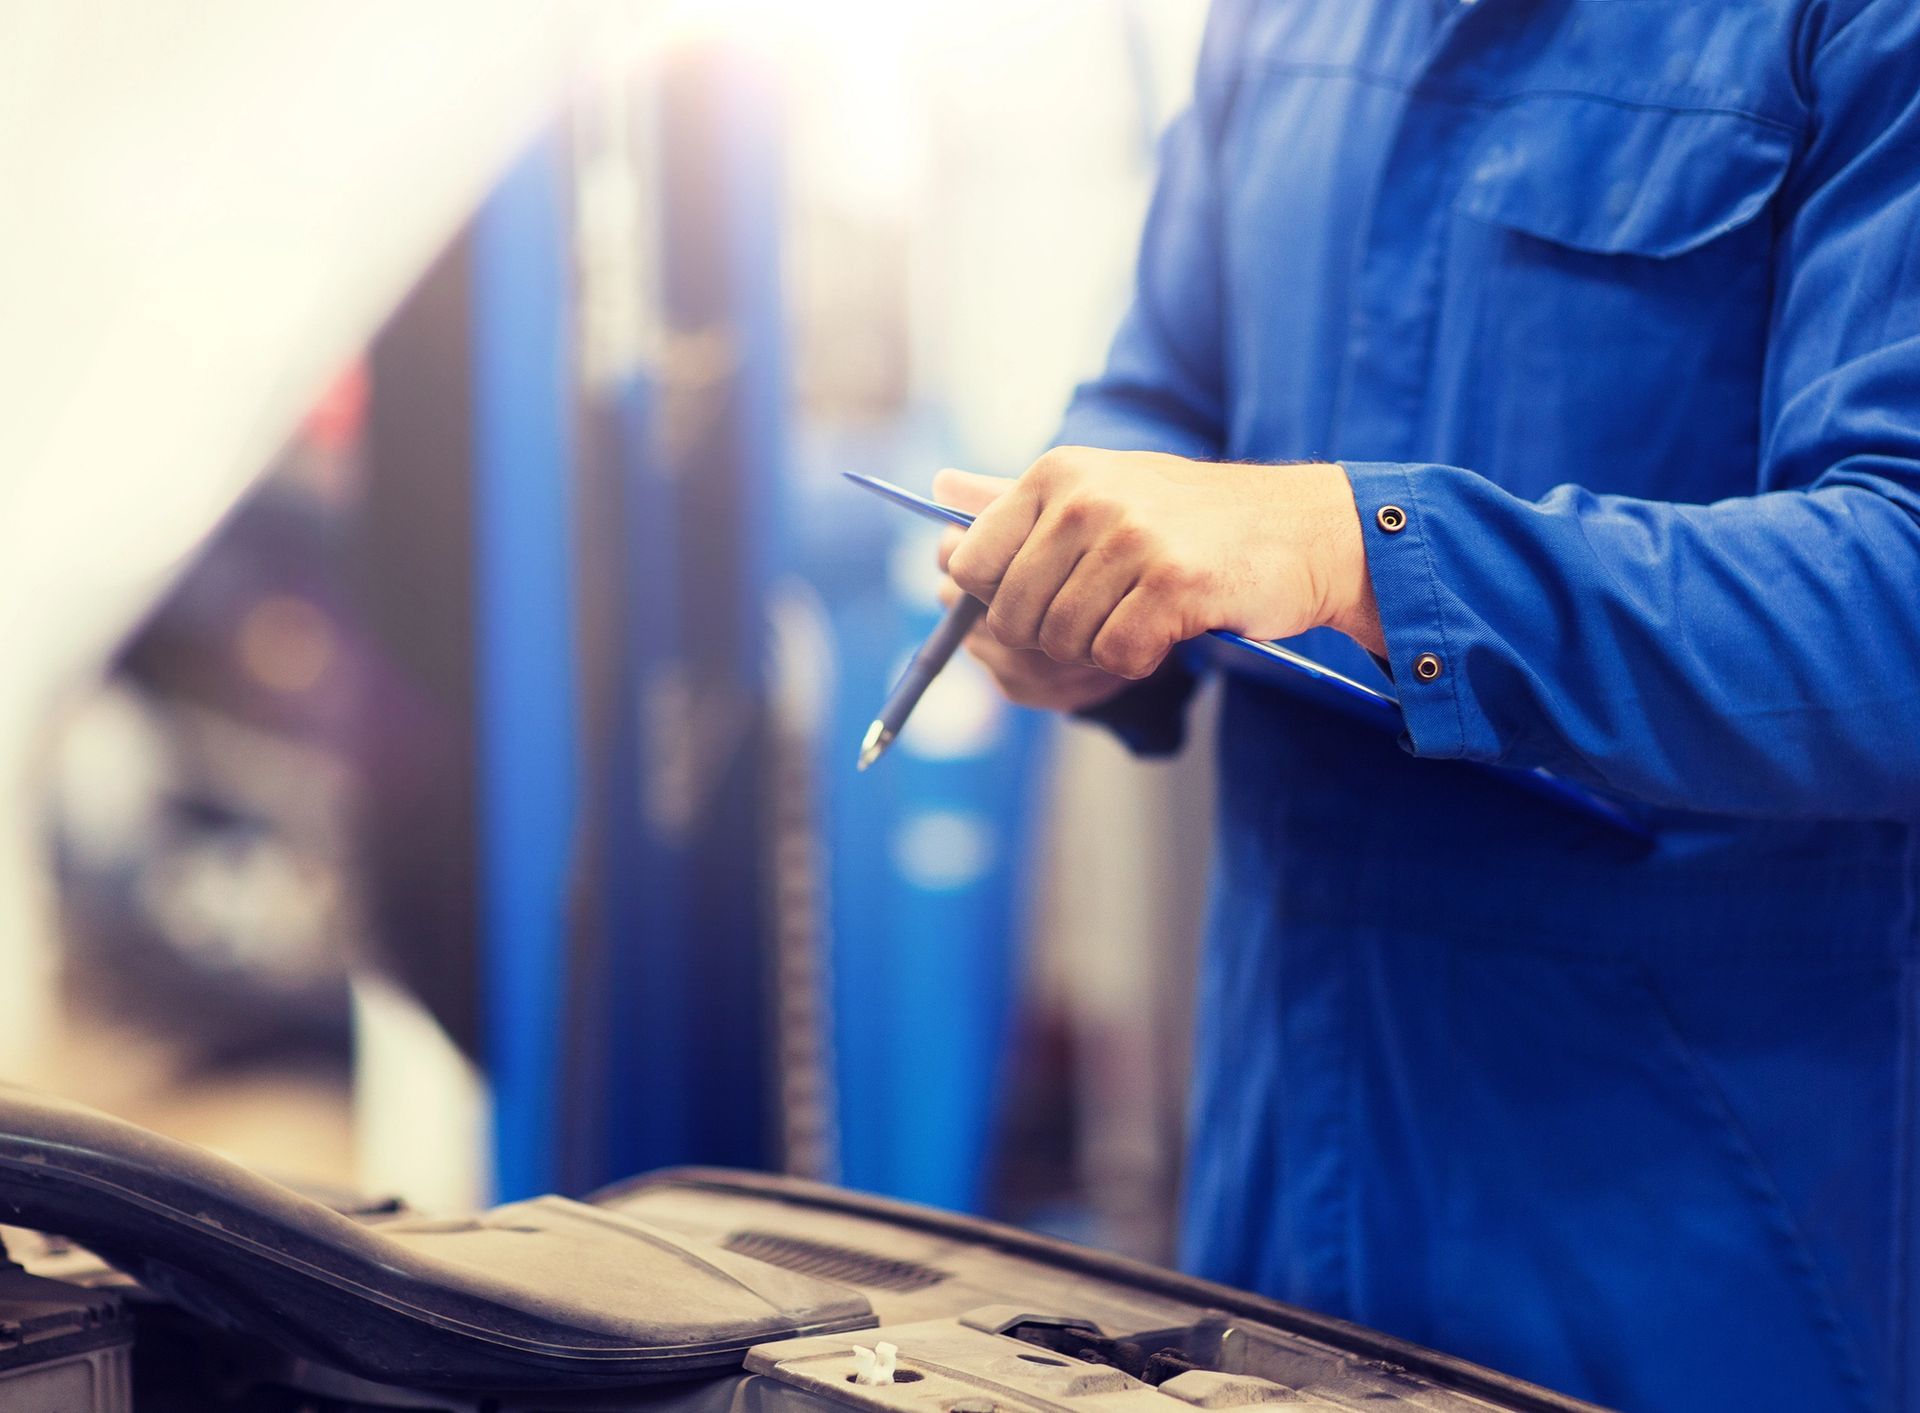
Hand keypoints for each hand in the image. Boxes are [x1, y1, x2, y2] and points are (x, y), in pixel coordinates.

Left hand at [936, 448, 1379, 682]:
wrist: (1306, 532)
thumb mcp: (1102, 488)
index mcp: (1055, 473)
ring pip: (1062, 640)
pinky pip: (1116, 655)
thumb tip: (937, 489)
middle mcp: (1084, 497)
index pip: (967, 564)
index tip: (1043, 601)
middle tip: (1105, 615)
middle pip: (1010, 613)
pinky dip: (1140, 658)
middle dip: (1051, 635)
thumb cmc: (1195, 520)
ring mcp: (1130, 536)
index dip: (996, 603)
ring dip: (1100, 649)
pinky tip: (1170, 629)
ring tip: (1141, 616)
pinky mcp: (1173, 581)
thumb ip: (1016, 498)